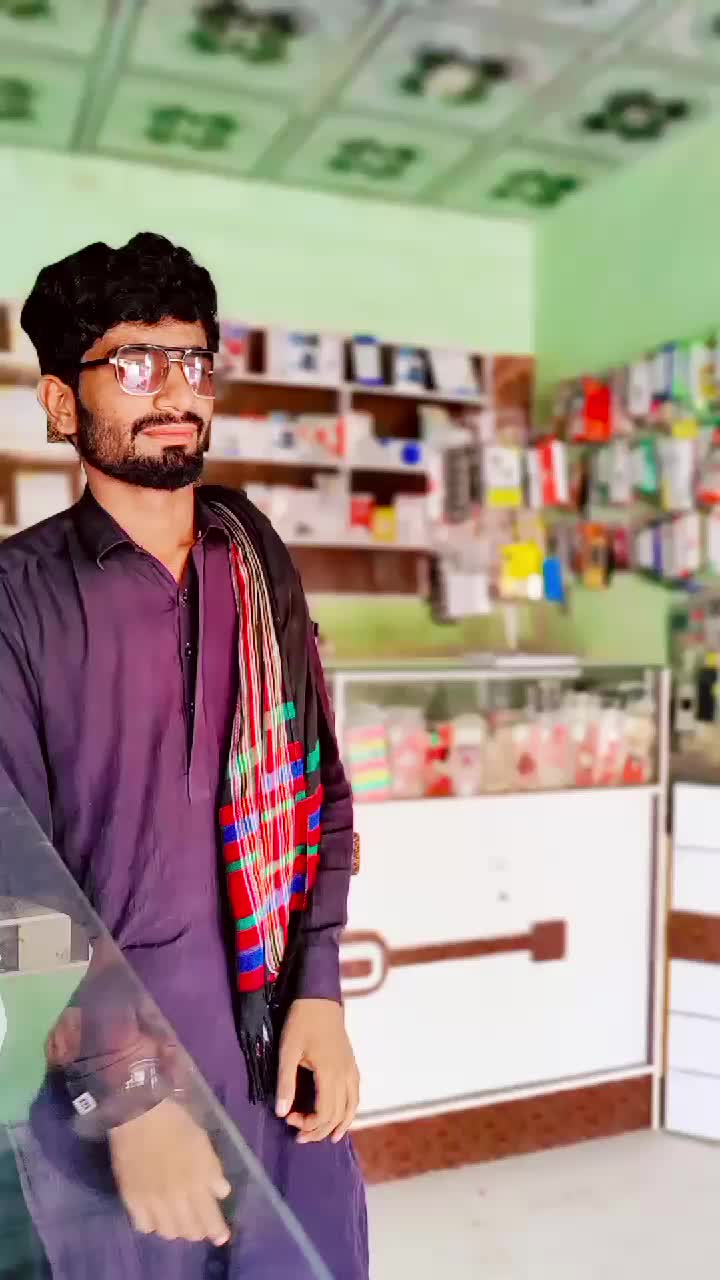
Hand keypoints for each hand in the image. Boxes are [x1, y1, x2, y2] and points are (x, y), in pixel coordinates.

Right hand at [109, 1097, 230, 1244]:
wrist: (139, 1113)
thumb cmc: (176, 1123)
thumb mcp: (203, 1142)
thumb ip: (212, 1169)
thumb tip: (221, 1192)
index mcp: (196, 1181)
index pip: (209, 1218)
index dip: (217, 1231)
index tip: (222, 1237)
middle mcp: (175, 1197)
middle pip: (189, 1230)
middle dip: (198, 1231)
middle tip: (199, 1225)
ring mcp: (152, 1200)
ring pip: (168, 1232)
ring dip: (177, 1229)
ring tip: (178, 1220)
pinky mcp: (131, 1199)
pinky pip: (144, 1225)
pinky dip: (152, 1225)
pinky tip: (155, 1215)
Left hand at [275, 999, 359, 1144]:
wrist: (319, 997)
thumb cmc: (301, 1022)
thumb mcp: (288, 1050)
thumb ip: (286, 1082)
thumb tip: (281, 1113)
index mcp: (330, 1073)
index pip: (325, 1113)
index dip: (309, 1125)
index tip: (289, 1120)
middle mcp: (345, 1075)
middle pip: (338, 1115)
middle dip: (319, 1130)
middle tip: (299, 1135)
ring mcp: (351, 1070)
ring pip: (352, 1107)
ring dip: (338, 1124)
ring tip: (326, 1136)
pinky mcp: (352, 1064)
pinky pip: (356, 1095)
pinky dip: (349, 1110)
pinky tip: (341, 1115)